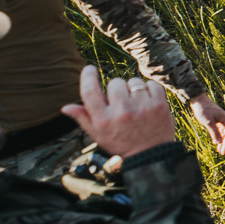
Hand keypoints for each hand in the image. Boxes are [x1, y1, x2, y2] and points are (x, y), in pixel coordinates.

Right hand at [62, 66, 177, 159]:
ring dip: (133, 89)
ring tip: (135, 104)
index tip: (89, 69)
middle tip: (121, 102)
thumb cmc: (121, 143)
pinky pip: (151, 84)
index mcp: (103, 120)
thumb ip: (83, 119)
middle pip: (114, 82)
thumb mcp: (98, 135)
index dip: (87, 76)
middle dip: (116, 89)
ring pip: (133, 82)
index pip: (90, 91)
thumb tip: (65, 107)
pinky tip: (147, 102)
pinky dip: (149, 90)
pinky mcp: (159, 104)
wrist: (150, 154)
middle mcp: (121, 112)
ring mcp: (142, 107)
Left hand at [188, 94, 224, 153]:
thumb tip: (218, 143)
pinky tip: (216, 144)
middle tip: (223, 153)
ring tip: (220, 151)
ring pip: (224, 134)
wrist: (198, 100)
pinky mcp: (215, 121)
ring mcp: (220, 121)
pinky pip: (219, 132)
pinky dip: (218, 138)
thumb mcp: (208, 122)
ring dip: (222, 142)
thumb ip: (214, 132)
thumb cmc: (203, 110)